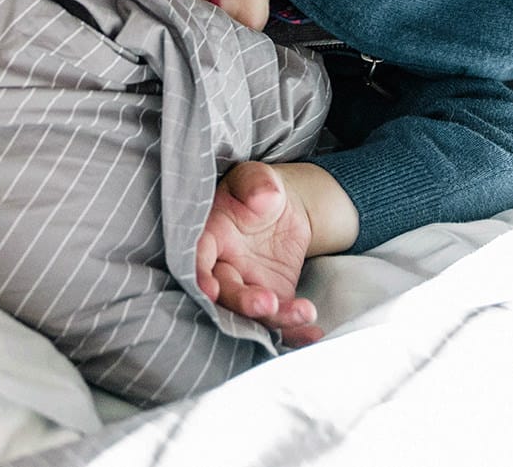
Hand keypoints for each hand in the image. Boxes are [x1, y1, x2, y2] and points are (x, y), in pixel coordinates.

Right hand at [196, 161, 346, 346]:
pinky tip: (313, 334)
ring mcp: (246, 287)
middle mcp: (223, 267)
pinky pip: (279, 320)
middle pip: (226, 291)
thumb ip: (257, 185)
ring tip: (304, 312)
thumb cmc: (259, 190)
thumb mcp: (257, 179)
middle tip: (267, 303)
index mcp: (211, 236)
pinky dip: (295, 331)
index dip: (200, 274)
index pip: (198, 257)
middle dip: (243, 302)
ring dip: (276, 318)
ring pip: (253, 312)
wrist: (283, 211)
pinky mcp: (271, 300)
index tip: (210, 290)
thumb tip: (263, 198)